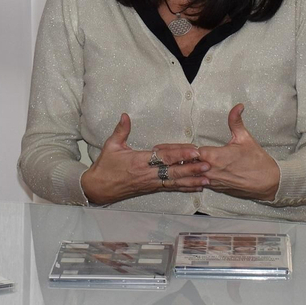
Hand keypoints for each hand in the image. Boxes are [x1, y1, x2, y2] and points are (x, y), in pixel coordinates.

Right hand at [79, 113, 209, 204]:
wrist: (98, 188)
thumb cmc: (105, 167)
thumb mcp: (111, 146)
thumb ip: (121, 130)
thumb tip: (125, 115)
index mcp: (139, 161)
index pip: (163, 156)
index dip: (179, 154)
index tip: (193, 151)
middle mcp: (147, 174)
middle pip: (173, 171)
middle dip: (191, 169)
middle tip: (207, 165)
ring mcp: (150, 183)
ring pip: (175, 182)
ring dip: (191, 180)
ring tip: (207, 178)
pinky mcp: (151, 189)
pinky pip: (171, 188)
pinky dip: (184, 187)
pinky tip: (196, 186)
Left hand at [195, 104, 279, 200]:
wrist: (268, 181)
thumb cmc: (257, 160)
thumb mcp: (245, 137)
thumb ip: (235, 121)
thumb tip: (237, 107)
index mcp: (215, 156)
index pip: (193, 152)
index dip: (193, 148)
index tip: (198, 146)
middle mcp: (211, 170)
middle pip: (191, 164)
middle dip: (192, 158)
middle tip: (196, 153)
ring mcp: (214, 181)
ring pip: (195, 175)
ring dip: (196, 168)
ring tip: (200, 162)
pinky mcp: (217, 188)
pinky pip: (203, 183)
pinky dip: (202, 177)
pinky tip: (207, 172)